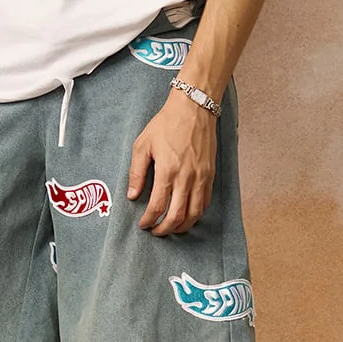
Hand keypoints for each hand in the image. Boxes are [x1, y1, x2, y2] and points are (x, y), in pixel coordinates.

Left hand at [126, 90, 218, 235]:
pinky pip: (205, 202)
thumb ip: (136, 172)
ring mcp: (201, 178)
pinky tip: (187, 215)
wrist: (193, 109)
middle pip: (177, 216)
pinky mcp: (210, 175)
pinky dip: (196, 214)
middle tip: (155, 232)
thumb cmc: (166, 124)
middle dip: (165, 229)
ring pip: (194, 214)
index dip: (149, 220)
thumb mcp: (142, 145)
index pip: (157, 206)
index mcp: (167, 171)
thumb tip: (132, 195)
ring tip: (171, 228)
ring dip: (182, 226)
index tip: (143, 224)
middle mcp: (186, 178)